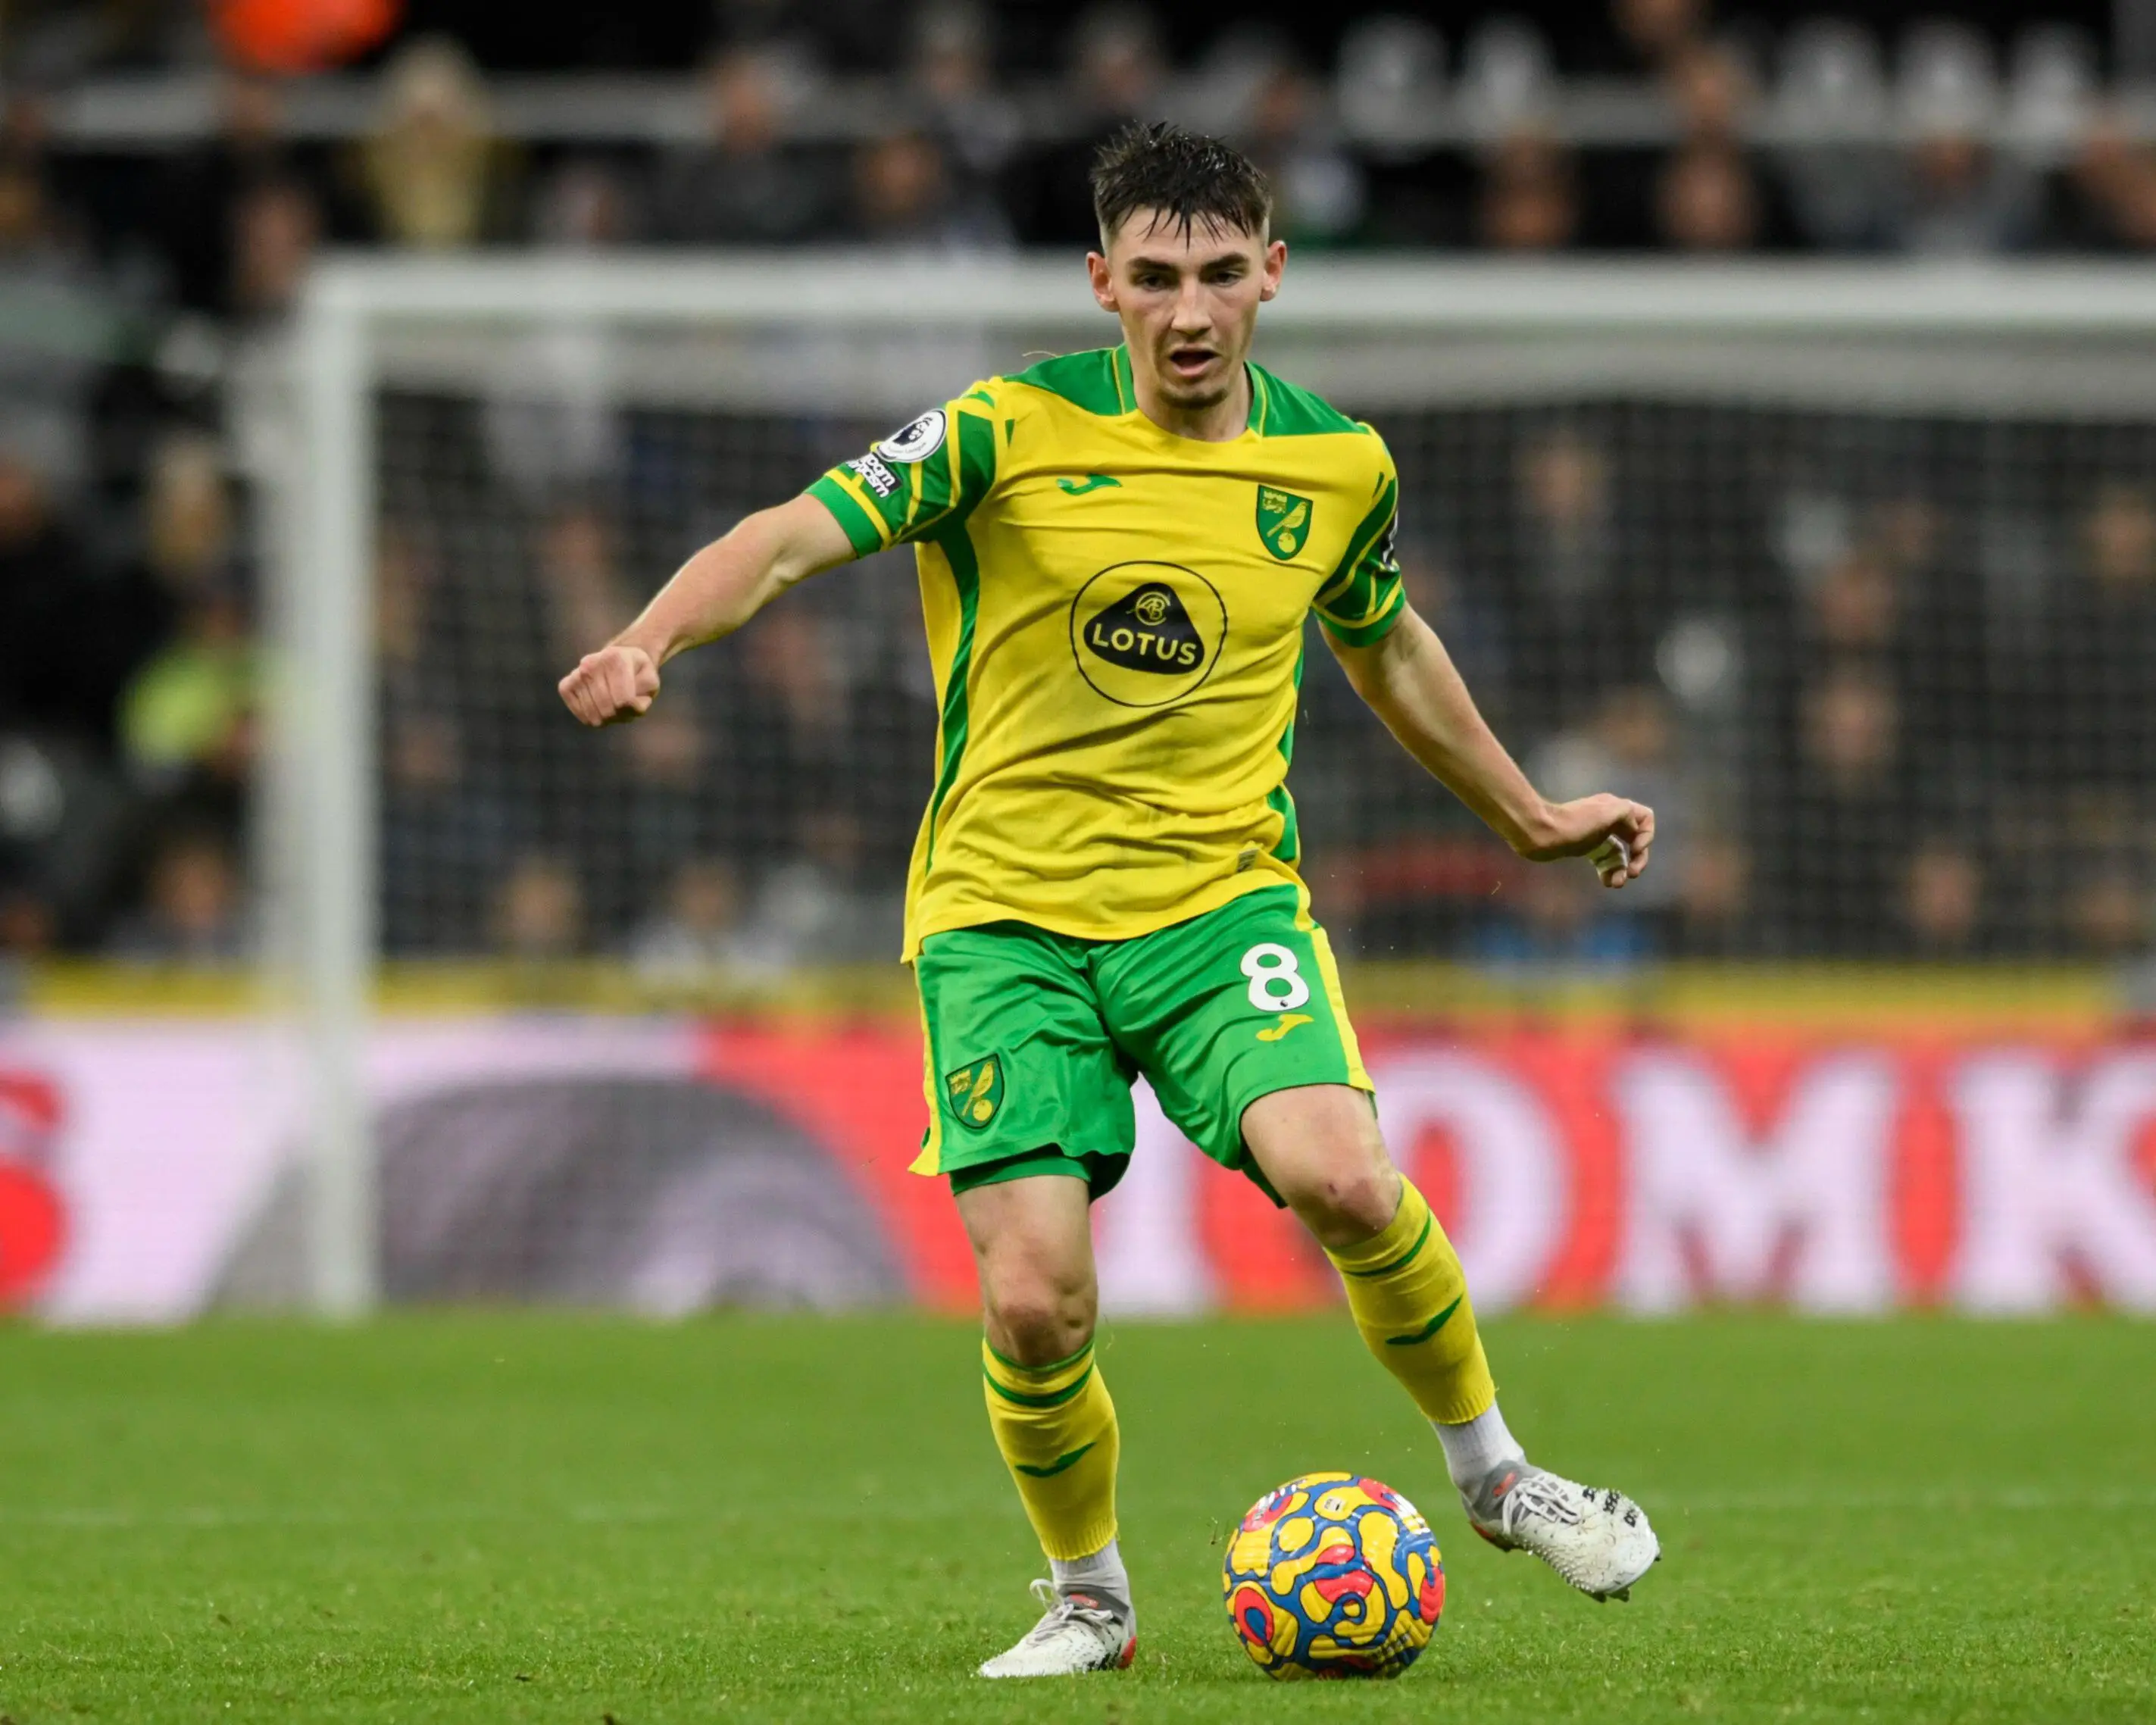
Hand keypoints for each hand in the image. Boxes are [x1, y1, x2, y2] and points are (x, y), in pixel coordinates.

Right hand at [558, 643, 659, 725]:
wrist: (617, 662)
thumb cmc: (636, 675)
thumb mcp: (650, 682)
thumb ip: (643, 695)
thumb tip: (622, 704)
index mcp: (616, 658)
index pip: (624, 701)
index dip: (633, 709)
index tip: (635, 701)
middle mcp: (592, 663)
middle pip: (607, 710)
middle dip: (620, 714)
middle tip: (624, 704)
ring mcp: (576, 674)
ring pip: (593, 715)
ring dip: (607, 718)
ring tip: (611, 703)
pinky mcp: (565, 686)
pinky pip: (579, 713)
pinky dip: (591, 717)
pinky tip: (598, 706)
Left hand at [1518, 794, 1653, 888]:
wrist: (1539, 832)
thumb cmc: (1573, 823)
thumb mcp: (1607, 812)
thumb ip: (1627, 813)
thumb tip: (1634, 828)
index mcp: (1616, 808)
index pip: (1645, 818)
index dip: (1646, 835)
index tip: (1635, 849)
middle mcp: (1609, 819)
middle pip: (1635, 839)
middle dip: (1638, 857)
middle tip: (1633, 873)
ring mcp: (1596, 834)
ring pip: (1619, 853)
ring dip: (1623, 869)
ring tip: (1617, 884)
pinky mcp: (1584, 847)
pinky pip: (1604, 860)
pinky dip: (1609, 871)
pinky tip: (1607, 882)